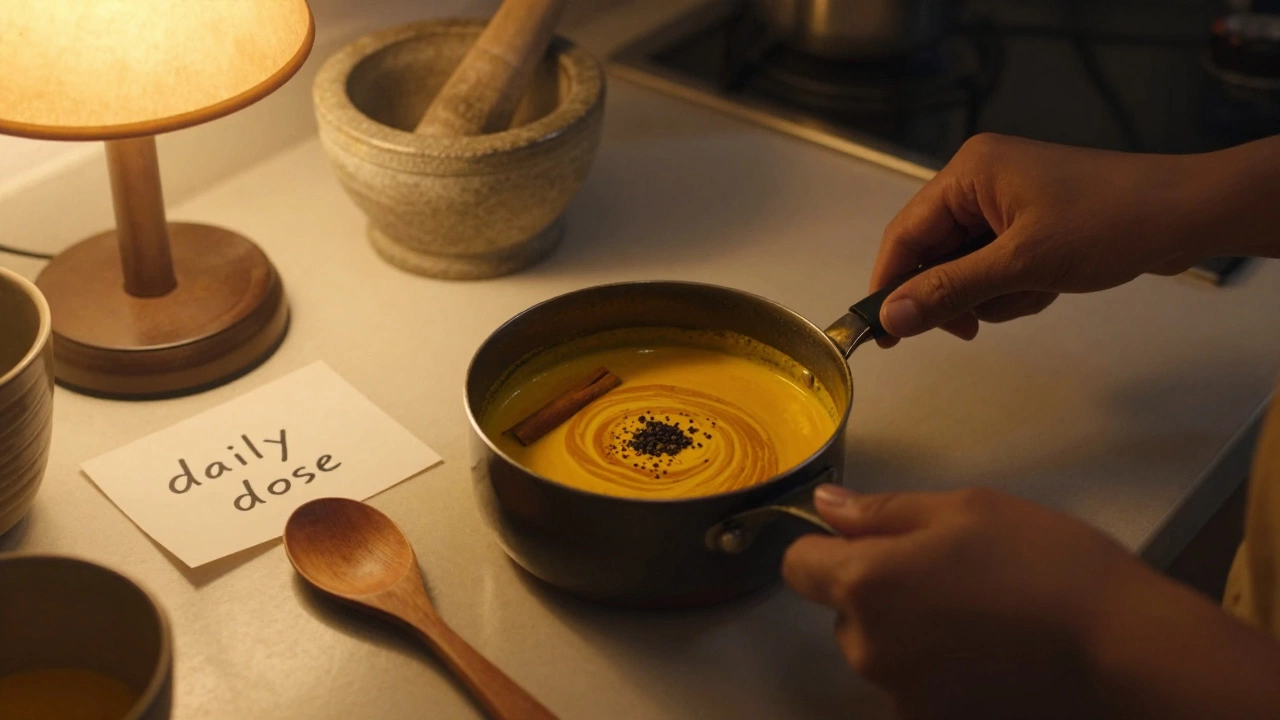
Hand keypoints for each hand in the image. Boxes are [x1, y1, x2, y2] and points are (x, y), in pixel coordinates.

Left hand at [782, 484, 1152, 719]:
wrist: (1121, 645)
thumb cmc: (1044, 561)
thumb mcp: (965, 510)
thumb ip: (882, 511)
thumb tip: (825, 508)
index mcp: (866, 583)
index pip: (798, 566)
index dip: (824, 548)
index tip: (868, 541)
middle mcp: (868, 647)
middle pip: (843, 611)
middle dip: (878, 590)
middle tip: (950, 572)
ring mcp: (900, 695)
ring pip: (880, 650)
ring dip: (907, 632)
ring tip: (980, 613)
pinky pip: (913, 685)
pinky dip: (937, 669)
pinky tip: (990, 652)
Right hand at [871, 133, 1218, 341]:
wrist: (1188, 214)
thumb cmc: (1108, 224)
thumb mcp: (1021, 265)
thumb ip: (949, 291)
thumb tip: (891, 318)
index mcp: (968, 173)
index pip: (904, 235)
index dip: (889, 285)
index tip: (882, 334)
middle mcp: (979, 181)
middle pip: (933, 253)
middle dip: (955, 294)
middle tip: (971, 328)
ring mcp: (1006, 201)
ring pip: (965, 267)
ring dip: (992, 295)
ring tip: (1033, 293)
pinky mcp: (1030, 222)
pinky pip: (996, 266)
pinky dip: (1015, 287)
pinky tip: (1048, 287)